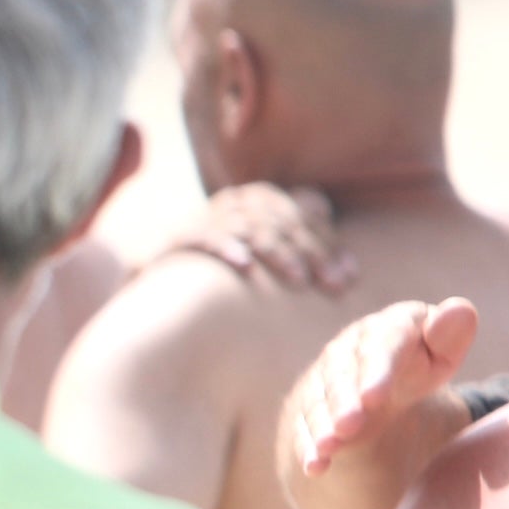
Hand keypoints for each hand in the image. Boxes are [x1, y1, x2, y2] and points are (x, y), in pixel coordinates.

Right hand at [169, 182, 355, 294]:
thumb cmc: (221, 285)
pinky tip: (245, 266)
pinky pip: (205, 237)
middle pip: (281, 220)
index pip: (301, 213)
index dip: (329, 242)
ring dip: (278, 254)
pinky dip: (226, 247)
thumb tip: (322, 210)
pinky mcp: (175, 241)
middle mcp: (230, 204)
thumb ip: (289, 235)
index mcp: (255, 201)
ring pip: (250, 226)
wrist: (158, 306)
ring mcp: (202, 221)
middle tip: (334, 286)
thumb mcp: (263, 257)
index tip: (350, 275)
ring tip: (299, 282)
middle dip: (313, 252)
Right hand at [288, 296, 478, 479]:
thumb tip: (458, 311)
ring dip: (322, 426)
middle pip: (342, 376)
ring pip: (320, 402)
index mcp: (386, 328)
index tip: (376, 398)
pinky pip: (304, 426)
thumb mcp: (441, 353)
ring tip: (328, 449)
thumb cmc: (417, 365)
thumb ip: (451, 335)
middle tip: (349, 427)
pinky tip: (315, 466)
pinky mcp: (308, 406)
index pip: (382, 346)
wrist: (375, 381)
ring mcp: (323, 378)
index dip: (377, 372)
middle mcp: (347, 349)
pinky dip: (308, 446)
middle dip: (343, 402)